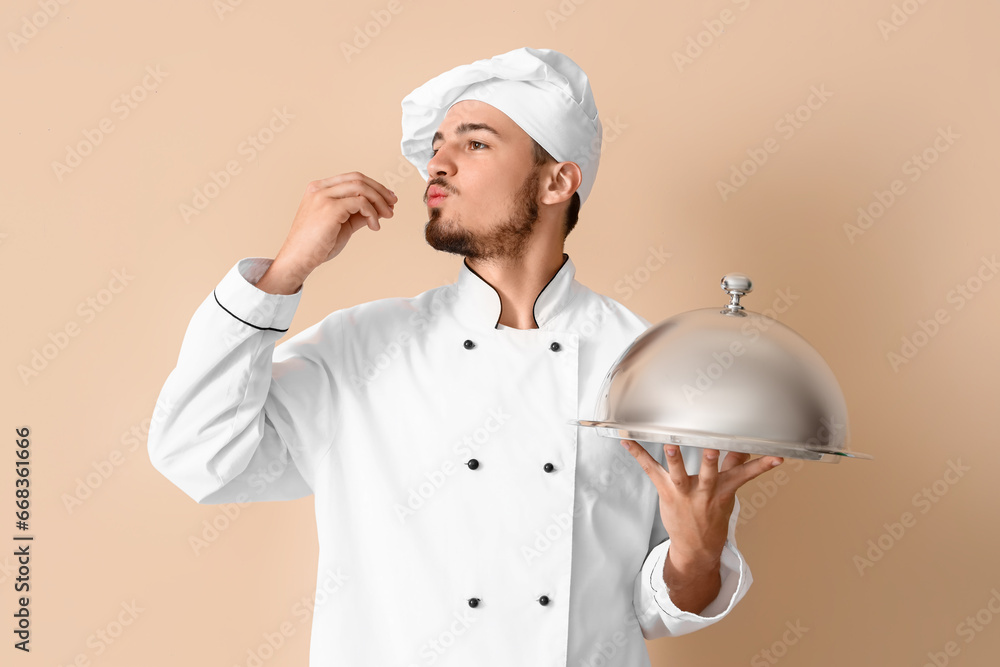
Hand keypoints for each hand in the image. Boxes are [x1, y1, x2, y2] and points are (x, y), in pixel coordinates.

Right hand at [273, 172, 397, 279]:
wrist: (298, 259)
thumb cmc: (316, 245)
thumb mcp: (341, 225)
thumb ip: (357, 214)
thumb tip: (377, 210)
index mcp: (319, 189)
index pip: (352, 178)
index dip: (373, 186)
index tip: (387, 198)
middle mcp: (319, 189)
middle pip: (358, 179)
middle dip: (380, 191)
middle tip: (393, 204)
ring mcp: (323, 197)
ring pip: (361, 188)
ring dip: (379, 202)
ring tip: (387, 215)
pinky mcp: (330, 208)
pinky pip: (361, 203)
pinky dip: (372, 213)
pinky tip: (374, 226)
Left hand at [618, 441, 782, 567]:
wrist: (696, 548)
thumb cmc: (711, 517)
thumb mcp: (727, 494)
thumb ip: (733, 468)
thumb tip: (745, 448)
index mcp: (723, 490)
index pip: (745, 475)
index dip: (762, 466)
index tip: (776, 457)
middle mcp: (704, 492)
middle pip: (709, 474)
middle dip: (711, 462)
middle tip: (712, 449)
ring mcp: (684, 493)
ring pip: (679, 475)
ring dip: (674, 460)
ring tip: (670, 445)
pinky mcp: (666, 492)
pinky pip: (650, 470)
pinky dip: (638, 454)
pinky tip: (627, 441)